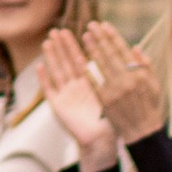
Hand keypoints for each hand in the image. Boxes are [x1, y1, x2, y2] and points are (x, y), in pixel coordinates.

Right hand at [36, 28, 115, 164]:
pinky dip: (44, 78)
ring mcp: (66, 95)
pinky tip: (40, 66)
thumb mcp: (117, 96)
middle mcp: (76, 87)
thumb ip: (121, 77)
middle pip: (67, 62)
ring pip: (57, 71)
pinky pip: (49, 89)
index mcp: (90, 84)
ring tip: (48, 41)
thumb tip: (132, 57)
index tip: (76, 33)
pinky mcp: (57, 106)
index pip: (82, 60)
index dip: (79, 46)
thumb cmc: (112, 120)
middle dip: (63, 47)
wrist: (101, 141)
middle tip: (58, 30)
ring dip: (52, 56)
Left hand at [85, 20, 165, 144]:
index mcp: (140, 74)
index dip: (112, 36)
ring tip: (85, 36)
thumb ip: (145, 65)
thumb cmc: (148, 106)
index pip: (123, 50)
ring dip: (92, 49)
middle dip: (100, 38)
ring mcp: (115, 90)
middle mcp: (128, 80)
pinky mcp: (105, 100)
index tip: (104, 25)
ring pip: (101, 65)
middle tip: (90, 25)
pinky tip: (79, 58)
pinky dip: (87, 70)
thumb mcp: (153, 84)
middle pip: (110, 54)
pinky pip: (94, 82)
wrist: (142, 130)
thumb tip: (135, 46)